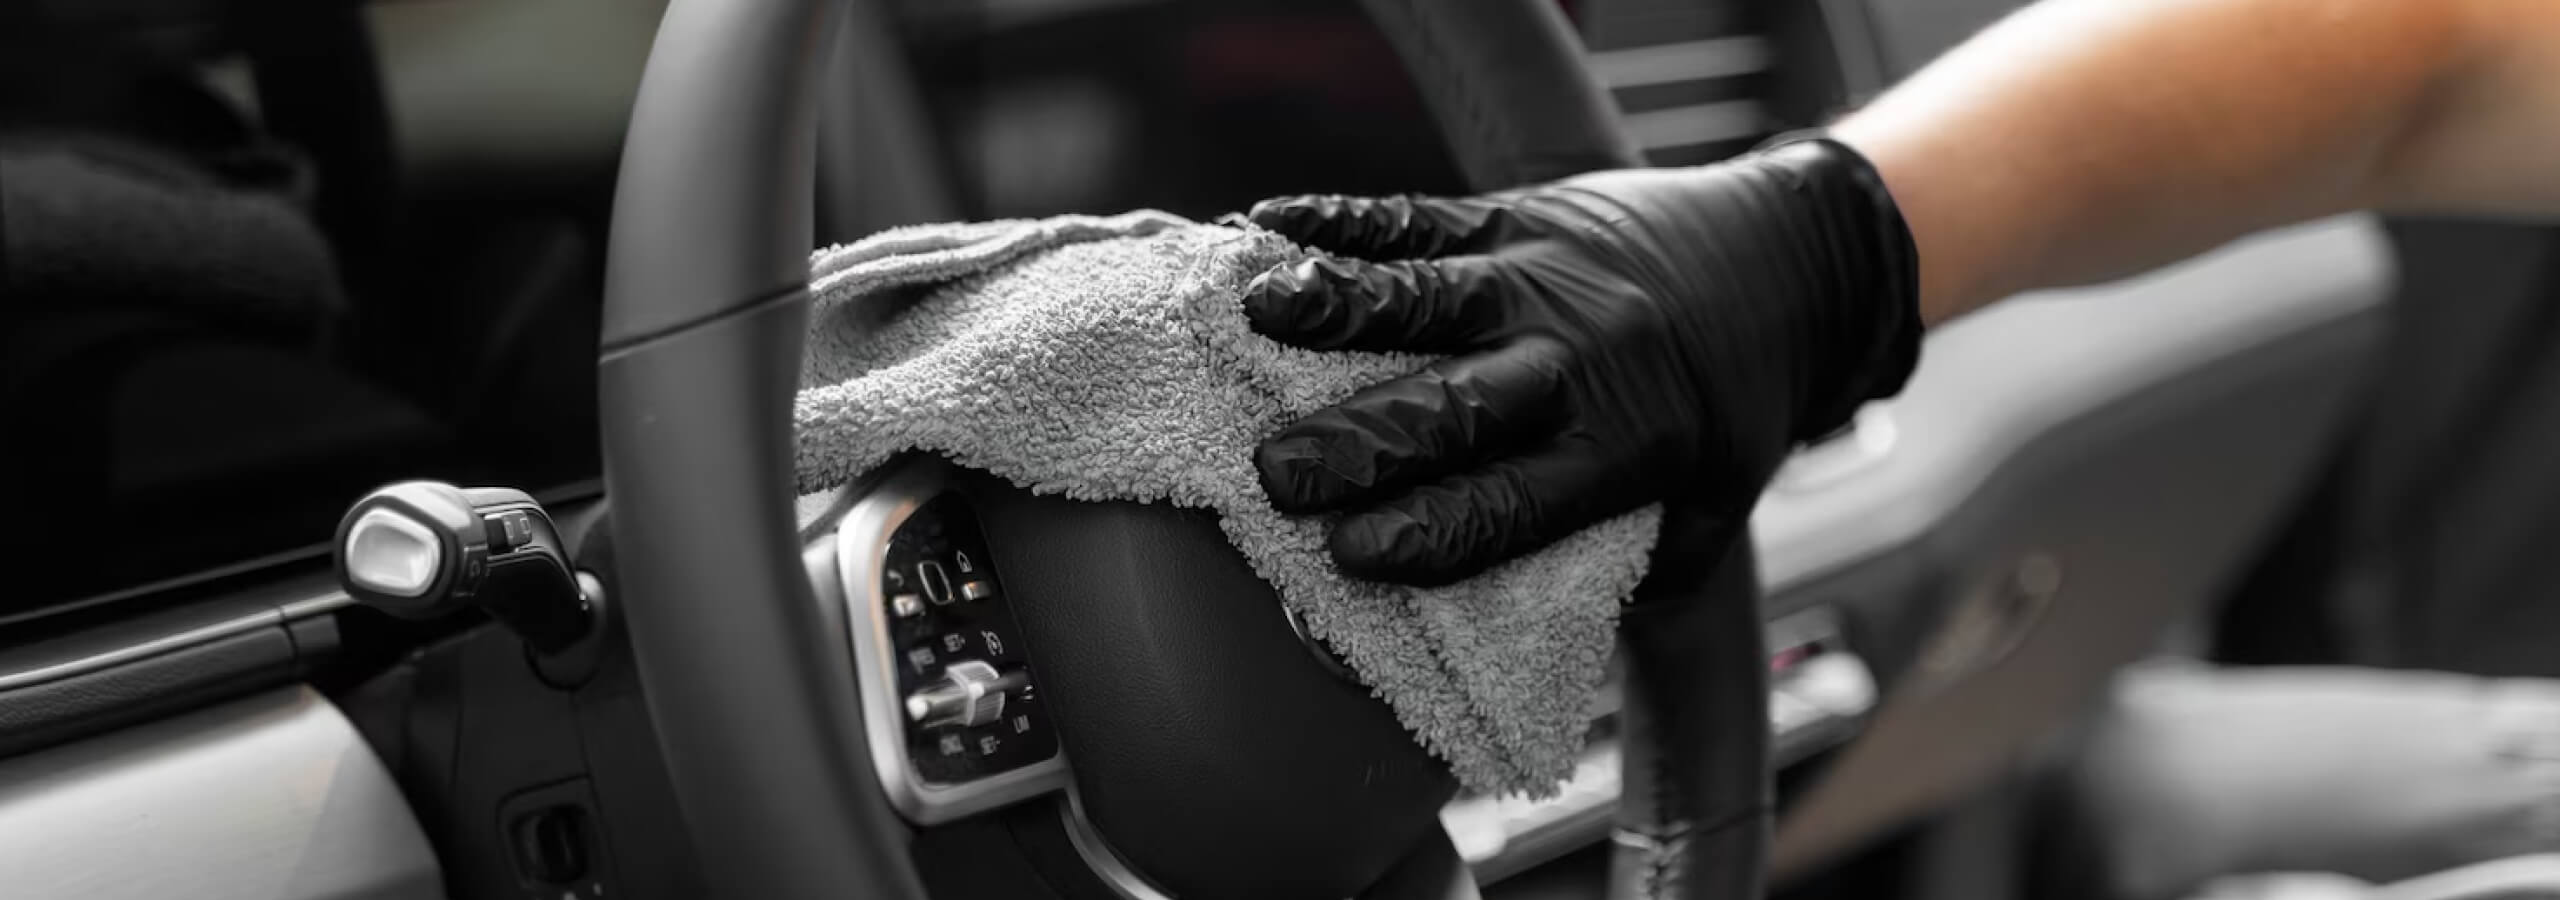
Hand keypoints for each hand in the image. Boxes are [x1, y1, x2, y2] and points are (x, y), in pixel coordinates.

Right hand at [1243, 138, 1923, 585]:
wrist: (1795, 259)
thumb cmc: (1733, 403)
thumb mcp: (1713, 508)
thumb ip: (1634, 573)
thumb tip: (1529, 637)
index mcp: (1627, 446)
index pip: (1515, 503)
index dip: (1432, 532)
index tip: (1351, 555)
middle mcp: (1579, 360)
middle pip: (1458, 405)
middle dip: (1362, 441)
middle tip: (1277, 474)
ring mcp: (1542, 279)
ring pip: (1430, 295)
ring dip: (1339, 304)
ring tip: (1260, 313)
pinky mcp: (1518, 217)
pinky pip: (1421, 219)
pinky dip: (1342, 223)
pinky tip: (1272, 228)